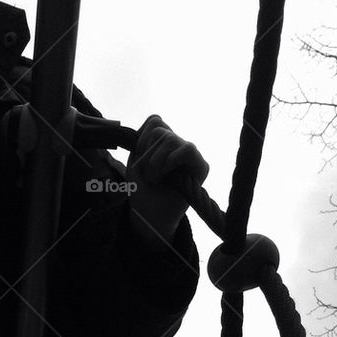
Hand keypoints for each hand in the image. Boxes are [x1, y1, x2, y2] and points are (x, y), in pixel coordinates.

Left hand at [127, 115, 208, 250]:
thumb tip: (154, 119)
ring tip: (157, 179)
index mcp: (162, 142)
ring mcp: (190, 155)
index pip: (154, 121)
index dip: (141, 138)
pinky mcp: (201, 166)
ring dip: (155, 162)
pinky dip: (171, 160)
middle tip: (149, 175)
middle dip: (146, 155)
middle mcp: (178, 145)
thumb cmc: (142, 192)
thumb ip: (143, 139)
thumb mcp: (135, 162)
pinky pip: (187, 149)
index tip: (137, 160)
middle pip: (159, 129)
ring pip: (170, 138)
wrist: (150, 217)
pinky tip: (168, 175)